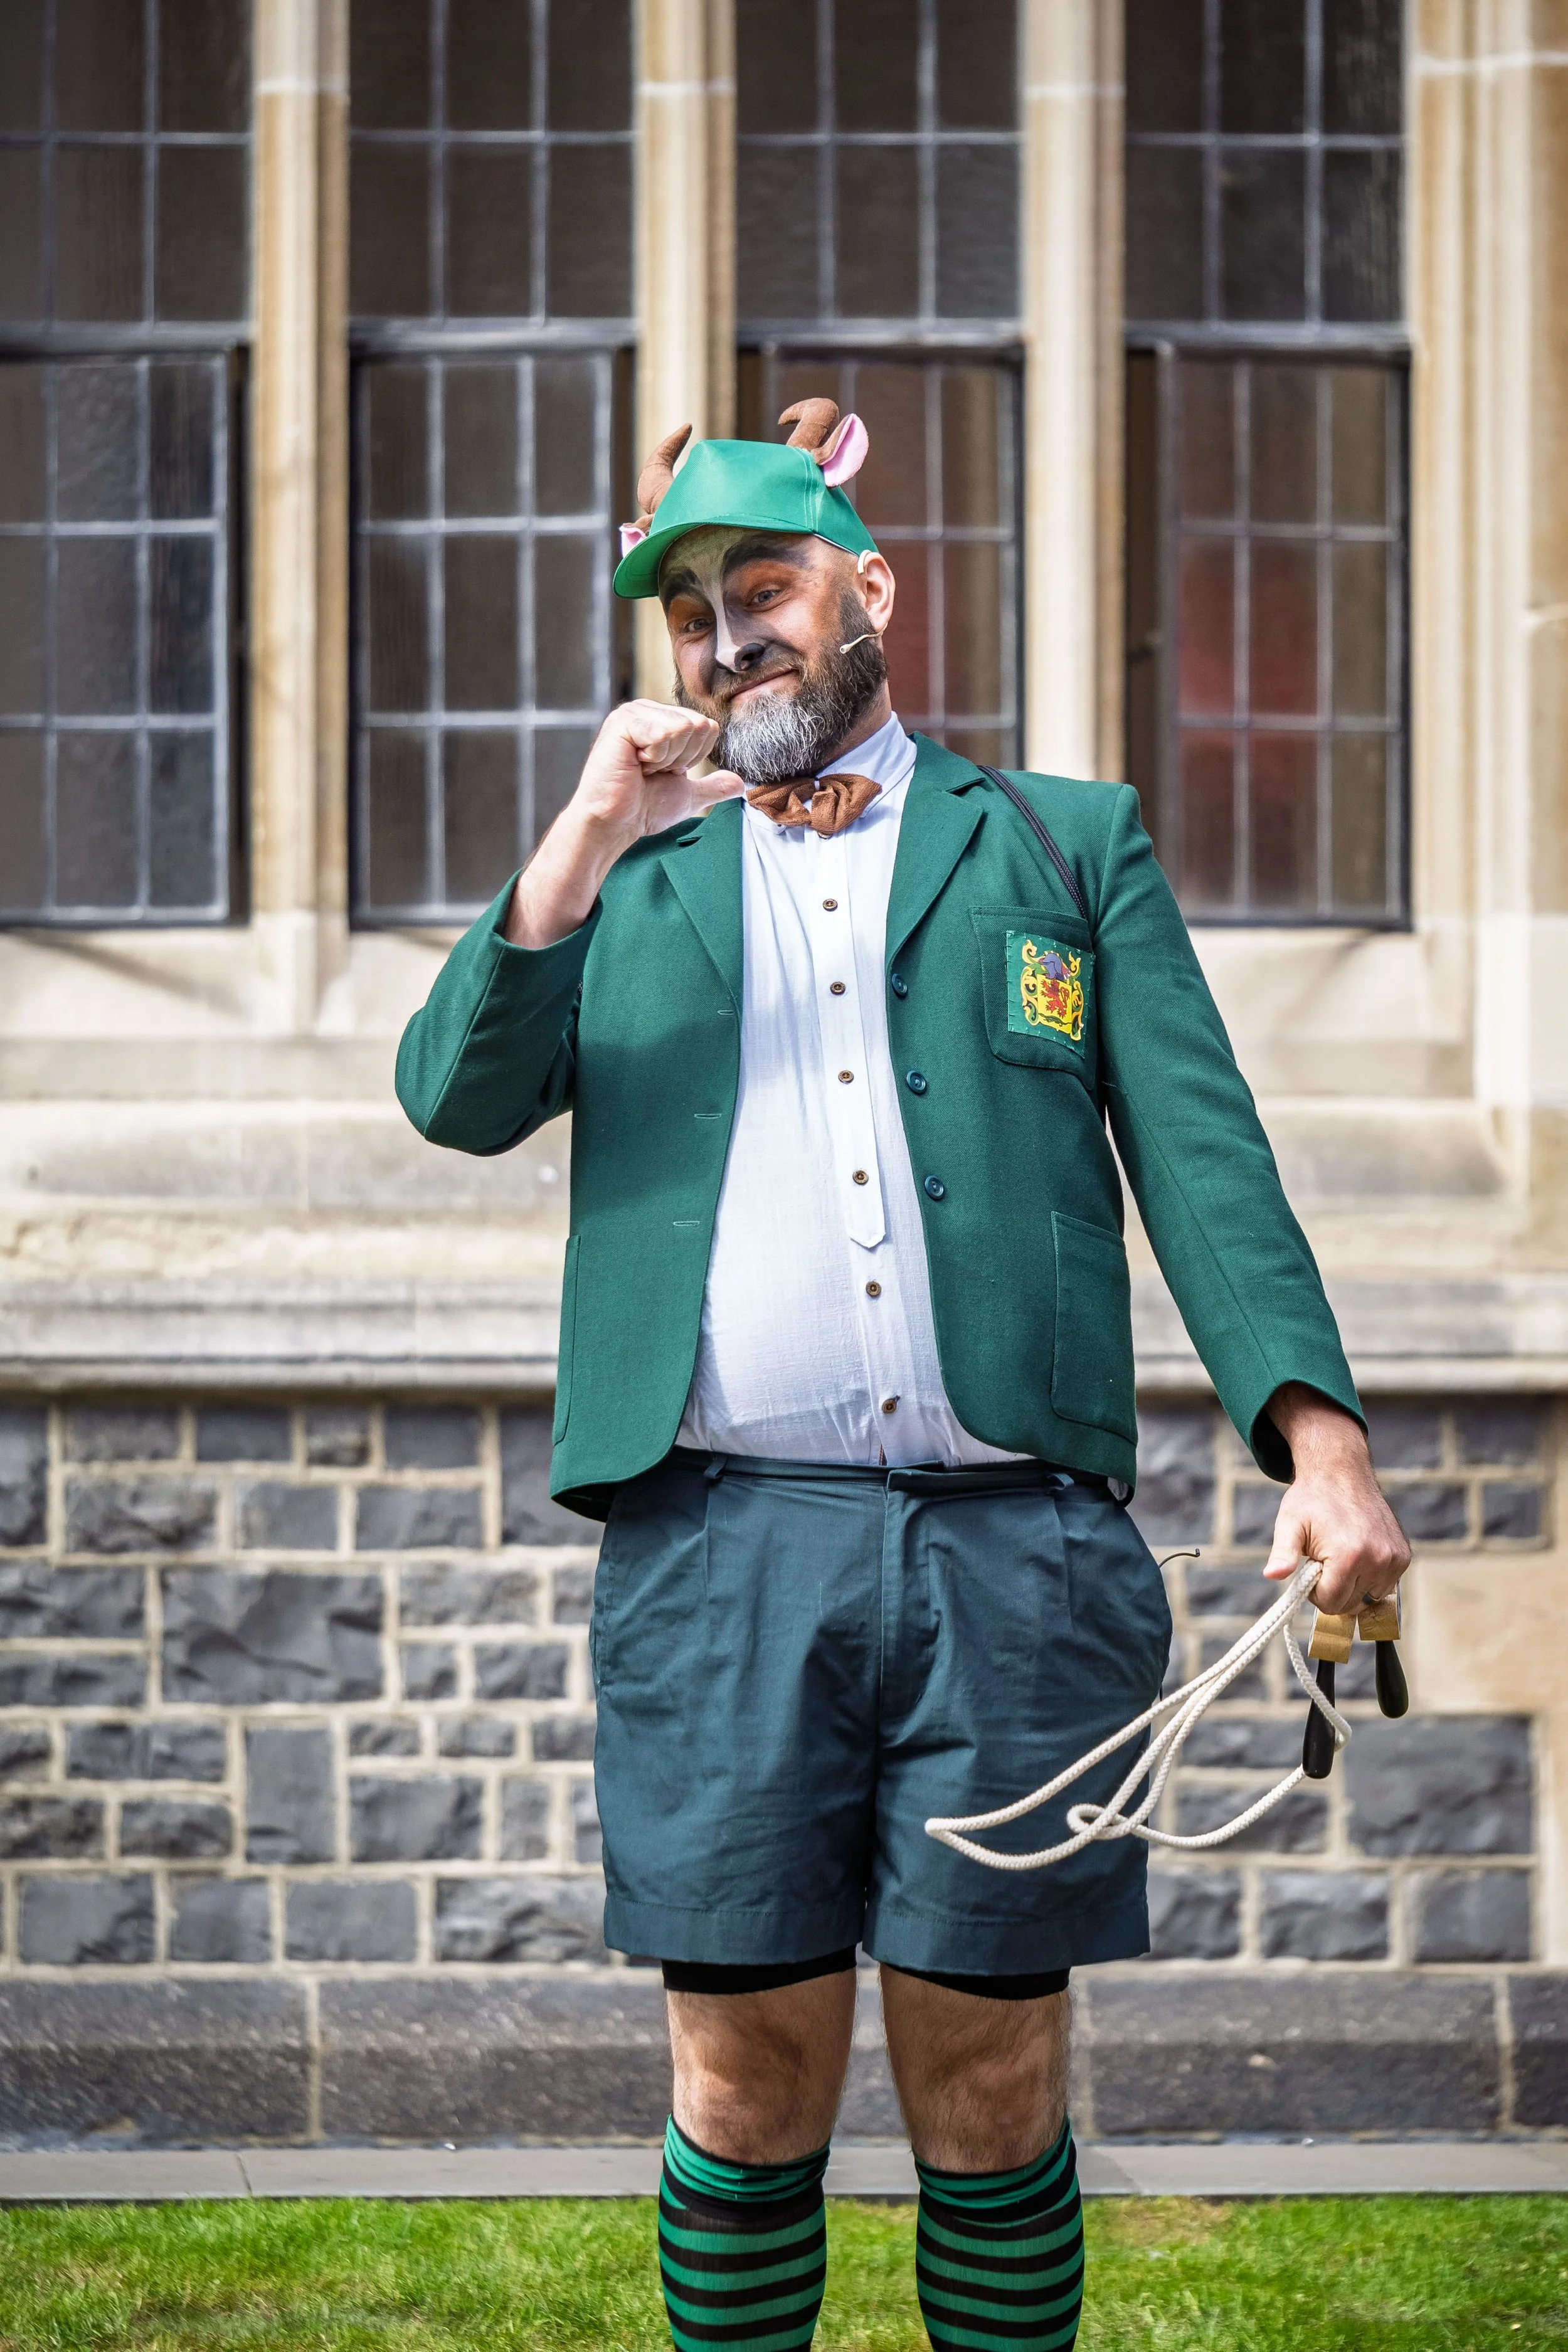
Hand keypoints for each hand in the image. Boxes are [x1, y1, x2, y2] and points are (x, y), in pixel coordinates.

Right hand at [506, 701, 743, 947]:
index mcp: (662, 720)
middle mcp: (648, 710)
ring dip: (667, 759)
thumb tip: (740, 784)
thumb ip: (712, 786)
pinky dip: (654, 758)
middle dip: (682, 758)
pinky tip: (633, 765)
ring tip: (640, 768)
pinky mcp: (623, 722)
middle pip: (699, 725)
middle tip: (651, 771)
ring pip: (684, 728)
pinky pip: (663, 735)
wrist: (614, 825)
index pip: (707, 728)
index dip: (694, 758)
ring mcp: (634, 712)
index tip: (664, 771)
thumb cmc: (642, 809)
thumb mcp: (686, 795)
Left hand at [1261, 1383, 1410, 1615]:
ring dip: (1353, 1584)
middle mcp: (1377, 1560)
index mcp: (1349, 1556)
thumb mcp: (1289, 1525)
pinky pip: (1385, 1585)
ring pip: (1369, 1597)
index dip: (1315, 1591)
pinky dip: (1370, 1577)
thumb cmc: (1312, 1500)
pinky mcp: (1403, 1556)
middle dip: (1334, 1587)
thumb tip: (1272, 1574)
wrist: (1342, 1472)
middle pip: (1350, 1604)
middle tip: (1326, 1558)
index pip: (1330, 1603)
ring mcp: (1394, 1559)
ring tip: (1342, 1554)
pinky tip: (1359, 1553)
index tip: (1312, 1567)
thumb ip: (1283, 1554)